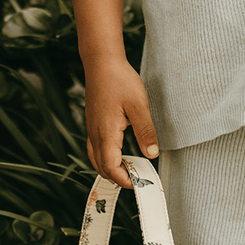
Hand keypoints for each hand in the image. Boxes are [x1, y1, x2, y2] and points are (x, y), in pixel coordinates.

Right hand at [83, 56, 158, 188]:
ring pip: (96, 159)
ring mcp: (92, 129)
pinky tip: (119, 156)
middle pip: (101, 167)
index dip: (124, 179)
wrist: (101, 62)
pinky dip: (105, 159)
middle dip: (118, 178)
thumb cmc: (119, 80)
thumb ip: (145, 131)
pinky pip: (95, 149)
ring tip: (130, 171)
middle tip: (138, 179)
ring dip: (110, 169)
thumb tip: (151, 153)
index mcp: (106, 132)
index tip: (139, 183)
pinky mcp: (93, 124)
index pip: (111, 166)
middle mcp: (95, 134)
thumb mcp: (139, 106)